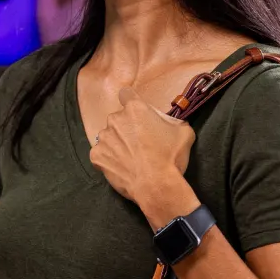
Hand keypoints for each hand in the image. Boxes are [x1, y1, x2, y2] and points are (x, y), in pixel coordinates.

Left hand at [89, 87, 195, 213]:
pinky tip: (122, 166)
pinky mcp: (96, 155)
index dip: (130, 100)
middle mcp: (115, 119)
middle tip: (140, 143)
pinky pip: (102, 153)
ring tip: (132, 158)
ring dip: (117, 143)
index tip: (134, 111)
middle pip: (119, 119)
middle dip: (127, 127)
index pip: (126, 94)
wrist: (156, 185)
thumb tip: (167, 121)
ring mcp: (103, 138)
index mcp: (135, 109)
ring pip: (109, 136)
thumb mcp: (183, 131)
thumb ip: (170, 120)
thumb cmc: (171, 156)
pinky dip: (109, 158)